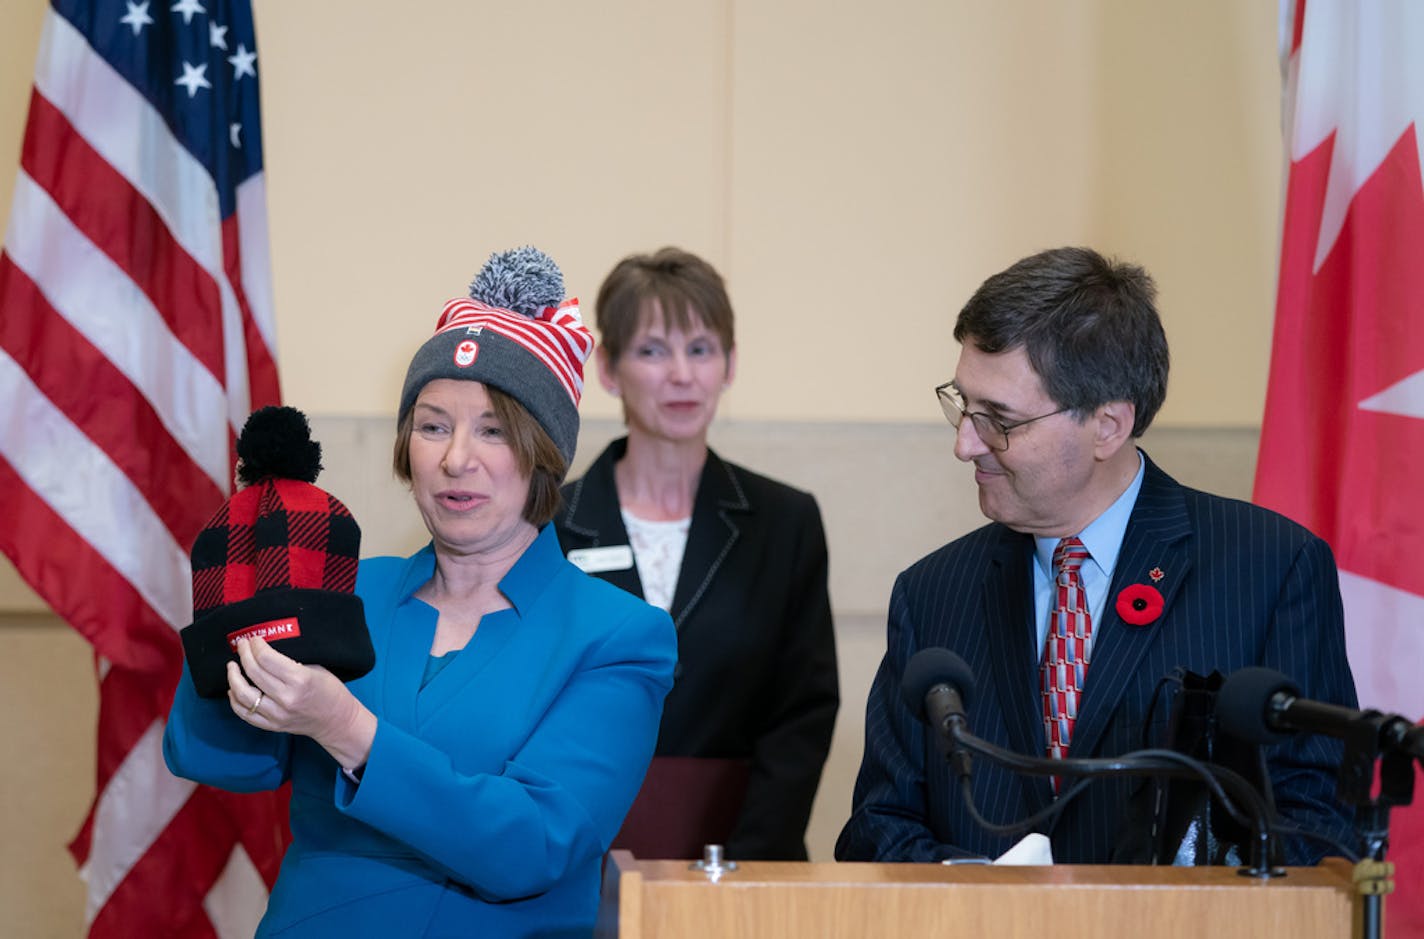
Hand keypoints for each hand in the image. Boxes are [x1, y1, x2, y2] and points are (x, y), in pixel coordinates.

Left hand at [227, 636, 375, 771]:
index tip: (254, 639)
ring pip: (243, 695)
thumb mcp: (317, 668)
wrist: (337, 721)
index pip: (267, 659)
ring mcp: (277, 715)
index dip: (256, 646)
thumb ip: (291, 662)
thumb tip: (266, 650)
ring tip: (232, 666)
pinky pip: (245, 714)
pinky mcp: (272, 726)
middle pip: (254, 673)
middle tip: (242, 645)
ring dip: (234, 678)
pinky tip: (234, 689)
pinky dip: (235, 701)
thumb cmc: (331, 691)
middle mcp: (286, 698)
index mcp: (300, 680)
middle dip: (244, 655)